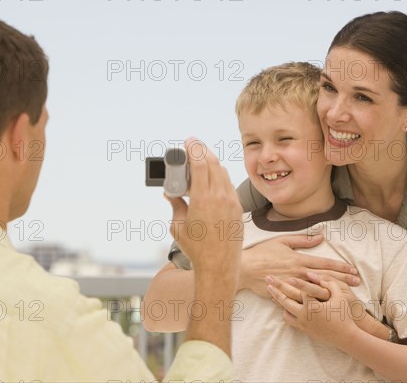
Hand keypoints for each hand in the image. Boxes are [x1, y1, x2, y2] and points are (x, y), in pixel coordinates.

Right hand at [166, 139, 242, 277]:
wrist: (219, 266)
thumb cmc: (196, 249)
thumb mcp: (178, 226)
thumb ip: (175, 204)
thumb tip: (169, 193)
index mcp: (203, 199)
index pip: (200, 163)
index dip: (194, 148)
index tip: (189, 141)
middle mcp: (220, 197)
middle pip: (213, 162)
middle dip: (202, 150)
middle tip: (193, 146)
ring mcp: (231, 202)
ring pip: (223, 172)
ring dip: (212, 162)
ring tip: (201, 160)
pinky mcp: (237, 208)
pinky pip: (229, 184)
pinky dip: (220, 176)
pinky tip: (212, 177)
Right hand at [239, 235, 359, 296]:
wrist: (245, 268)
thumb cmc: (263, 253)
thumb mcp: (282, 241)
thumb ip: (302, 240)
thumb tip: (320, 236)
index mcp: (299, 259)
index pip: (325, 264)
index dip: (340, 267)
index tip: (352, 269)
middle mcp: (299, 273)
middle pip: (326, 278)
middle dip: (343, 280)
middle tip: (357, 282)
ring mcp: (293, 285)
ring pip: (318, 290)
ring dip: (334, 292)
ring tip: (347, 294)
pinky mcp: (286, 294)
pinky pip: (304, 300)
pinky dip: (316, 302)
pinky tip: (326, 305)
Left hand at [266, 276, 359, 348]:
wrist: (346, 337)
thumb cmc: (344, 314)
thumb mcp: (341, 294)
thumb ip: (329, 282)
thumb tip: (315, 274)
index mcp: (313, 306)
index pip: (299, 290)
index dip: (290, 281)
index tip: (281, 274)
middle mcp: (305, 315)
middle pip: (286, 300)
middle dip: (276, 289)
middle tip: (267, 280)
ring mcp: (304, 323)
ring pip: (285, 311)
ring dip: (278, 301)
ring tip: (271, 292)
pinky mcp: (304, 330)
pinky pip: (290, 320)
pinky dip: (285, 312)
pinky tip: (282, 306)